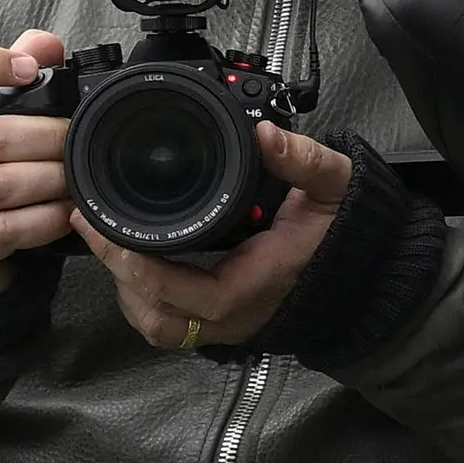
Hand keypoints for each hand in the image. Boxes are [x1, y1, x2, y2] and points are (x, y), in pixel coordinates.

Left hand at [78, 124, 354, 350]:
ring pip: (158, 327)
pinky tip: (135, 264)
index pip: (184, 293)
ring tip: (111, 244)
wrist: (370, 271)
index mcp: (258, 281)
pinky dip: (144, 299)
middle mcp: (240, 313)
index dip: (136, 267)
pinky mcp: (224, 321)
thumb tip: (266, 134)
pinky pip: (170, 325)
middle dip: (118, 276)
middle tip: (93, 226)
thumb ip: (305, 159)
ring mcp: (231, 323)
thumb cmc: (349, 232)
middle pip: (158, 318)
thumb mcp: (336, 186)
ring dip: (128, 292)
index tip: (104, 226)